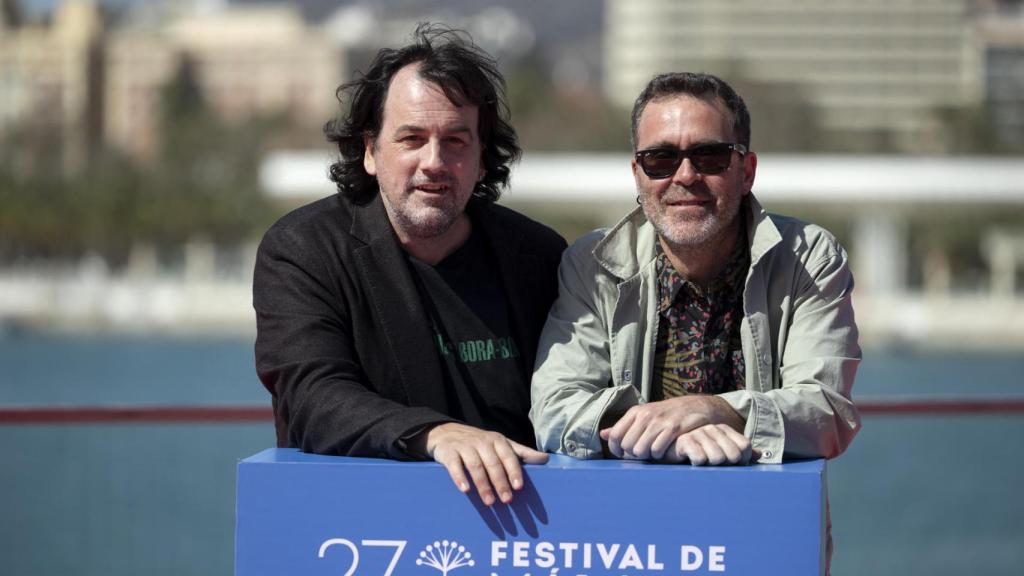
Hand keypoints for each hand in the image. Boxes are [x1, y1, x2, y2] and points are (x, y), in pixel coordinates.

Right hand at [412, 422, 547, 505]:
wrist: (447, 433)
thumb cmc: (480, 443)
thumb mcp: (501, 444)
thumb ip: (521, 453)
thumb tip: (545, 458)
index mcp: (497, 441)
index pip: (508, 456)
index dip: (514, 471)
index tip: (519, 487)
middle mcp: (481, 442)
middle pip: (493, 463)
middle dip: (500, 482)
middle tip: (506, 500)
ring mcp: (464, 446)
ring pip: (475, 466)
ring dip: (483, 484)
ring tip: (489, 501)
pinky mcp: (448, 452)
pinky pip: (454, 465)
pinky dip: (460, 477)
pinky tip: (465, 490)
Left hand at [599, 396, 749, 463]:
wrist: (697, 406)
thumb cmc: (667, 414)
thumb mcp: (644, 415)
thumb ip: (623, 426)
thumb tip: (602, 435)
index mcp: (635, 412)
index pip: (615, 436)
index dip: (617, 450)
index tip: (625, 454)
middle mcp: (645, 415)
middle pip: (627, 446)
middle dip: (634, 455)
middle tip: (644, 453)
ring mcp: (659, 422)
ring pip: (641, 450)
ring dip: (647, 456)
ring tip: (654, 452)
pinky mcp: (673, 428)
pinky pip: (657, 451)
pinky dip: (659, 455)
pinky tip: (664, 451)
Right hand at [666, 423, 752, 464]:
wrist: (668, 451)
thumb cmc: (697, 454)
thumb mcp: (720, 452)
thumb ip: (739, 453)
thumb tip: (759, 455)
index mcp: (723, 430)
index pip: (744, 446)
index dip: (741, 460)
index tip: (730, 465)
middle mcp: (712, 429)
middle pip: (733, 455)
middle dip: (726, 466)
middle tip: (714, 467)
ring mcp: (698, 433)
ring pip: (717, 458)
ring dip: (711, 468)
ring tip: (703, 466)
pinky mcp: (685, 441)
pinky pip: (700, 459)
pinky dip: (698, 465)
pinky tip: (691, 463)